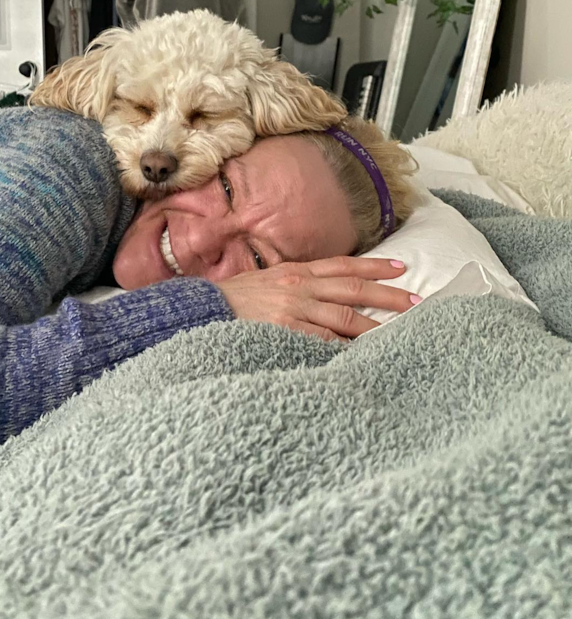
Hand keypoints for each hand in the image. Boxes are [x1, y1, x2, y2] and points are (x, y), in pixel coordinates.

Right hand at [216, 256, 418, 341]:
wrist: (202, 310)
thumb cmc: (233, 300)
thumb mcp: (266, 280)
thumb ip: (295, 285)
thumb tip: (324, 292)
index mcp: (296, 272)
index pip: (343, 266)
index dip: (374, 266)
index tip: (401, 267)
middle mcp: (300, 286)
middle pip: (353, 289)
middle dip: (388, 296)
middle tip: (415, 301)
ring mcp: (294, 309)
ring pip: (344, 317)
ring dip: (374, 325)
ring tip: (398, 331)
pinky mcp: (286, 331)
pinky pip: (323, 341)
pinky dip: (345, 347)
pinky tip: (363, 353)